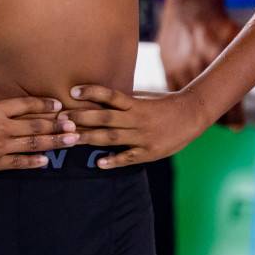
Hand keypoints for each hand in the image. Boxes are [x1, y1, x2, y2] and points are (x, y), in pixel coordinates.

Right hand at [0, 94, 77, 172]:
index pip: (26, 104)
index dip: (45, 104)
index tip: (60, 105)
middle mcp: (1, 126)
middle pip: (37, 124)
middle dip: (58, 124)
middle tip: (76, 123)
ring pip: (34, 143)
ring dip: (55, 141)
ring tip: (71, 140)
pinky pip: (19, 162)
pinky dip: (34, 162)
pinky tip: (46, 161)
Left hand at [62, 86, 203, 167]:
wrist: (193, 115)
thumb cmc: (164, 103)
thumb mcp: (144, 96)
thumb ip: (124, 98)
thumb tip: (98, 94)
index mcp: (135, 104)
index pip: (110, 95)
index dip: (92, 92)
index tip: (73, 91)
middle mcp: (137, 119)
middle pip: (105, 118)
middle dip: (81, 119)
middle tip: (60, 119)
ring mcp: (143, 137)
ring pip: (112, 138)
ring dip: (89, 139)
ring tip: (70, 139)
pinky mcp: (150, 152)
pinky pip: (129, 157)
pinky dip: (114, 161)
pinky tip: (99, 163)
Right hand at [158, 0, 245, 126]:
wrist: (189, 5)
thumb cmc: (218, 22)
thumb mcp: (236, 36)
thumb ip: (244, 59)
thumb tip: (254, 80)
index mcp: (216, 56)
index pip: (226, 97)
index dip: (233, 117)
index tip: (238, 128)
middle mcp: (196, 64)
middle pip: (206, 105)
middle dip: (217, 118)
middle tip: (226, 125)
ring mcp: (178, 67)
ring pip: (186, 102)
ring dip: (196, 112)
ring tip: (205, 118)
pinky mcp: (166, 67)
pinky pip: (173, 93)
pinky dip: (180, 102)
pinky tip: (187, 106)